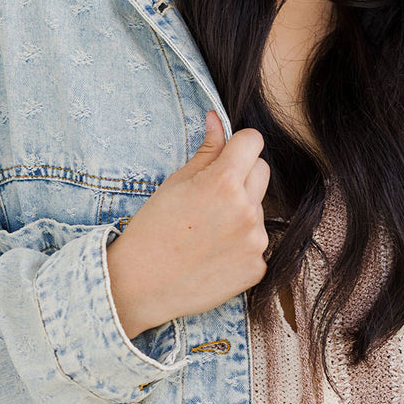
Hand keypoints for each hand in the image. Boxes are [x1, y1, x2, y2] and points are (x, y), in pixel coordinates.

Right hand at [105, 110, 270, 338]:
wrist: (142, 284)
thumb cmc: (153, 229)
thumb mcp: (176, 183)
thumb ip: (206, 151)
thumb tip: (216, 119)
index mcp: (224, 182)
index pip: (253, 141)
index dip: (239, 144)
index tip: (228, 154)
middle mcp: (246, 210)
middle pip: (262, 171)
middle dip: (242, 174)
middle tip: (211, 194)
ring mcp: (256, 241)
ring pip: (259, 208)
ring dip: (242, 211)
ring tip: (208, 229)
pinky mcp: (257, 267)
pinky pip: (257, 242)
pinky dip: (241, 244)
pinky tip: (214, 254)